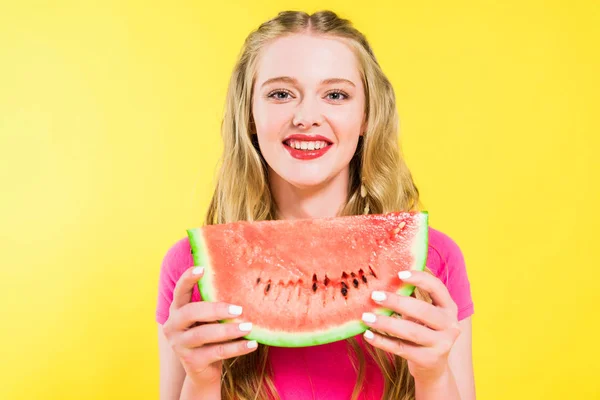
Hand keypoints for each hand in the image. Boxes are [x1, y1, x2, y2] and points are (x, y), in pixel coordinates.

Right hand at [162, 266, 257, 386]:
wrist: (203, 372)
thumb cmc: (209, 337)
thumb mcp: (207, 320)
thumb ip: (213, 305)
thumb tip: (241, 285)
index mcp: (177, 311)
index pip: (180, 291)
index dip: (188, 279)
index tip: (202, 268)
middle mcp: (173, 326)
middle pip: (191, 312)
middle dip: (215, 309)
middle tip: (238, 309)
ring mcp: (180, 345)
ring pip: (204, 334)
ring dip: (229, 330)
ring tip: (249, 327)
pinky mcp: (191, 362)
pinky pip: (217, 352)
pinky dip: (237, 348)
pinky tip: (252, 344)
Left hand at [361, 270, 460, 383]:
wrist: (433, 366)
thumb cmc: (424, 330)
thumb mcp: (423, 314)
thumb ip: (410, 298)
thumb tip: (382, 281)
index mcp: (449, 307)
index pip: (437, 288)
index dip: (420, 279)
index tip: (399, 274)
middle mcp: (450, 325)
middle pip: (423, 311)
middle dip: (397, 302)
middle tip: (375, 296)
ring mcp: (442, 344)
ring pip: (411, 331)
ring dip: (386, 323)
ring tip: (366, 317)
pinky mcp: (429, 360)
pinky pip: (401, 348)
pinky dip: (382, 341)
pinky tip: (368, 335)